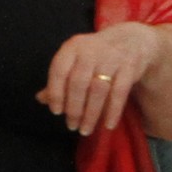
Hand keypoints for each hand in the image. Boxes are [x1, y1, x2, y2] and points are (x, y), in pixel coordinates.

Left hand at [41, 22, 162, 136]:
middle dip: (74, 109)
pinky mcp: (128, 67)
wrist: (130, 40)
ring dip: (91, 114)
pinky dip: (113, 111)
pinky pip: (119, 93)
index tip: (56, 112)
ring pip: (98, 90)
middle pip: (78, 83)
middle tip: (72, 126)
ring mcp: (111, 58)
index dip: (55, 93)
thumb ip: (59, 79)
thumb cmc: (95, 55)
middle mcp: (90, 51)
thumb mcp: (75, 60)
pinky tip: (108, 125)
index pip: (59, 71)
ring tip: (85, 130)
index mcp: (72, 47)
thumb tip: (41, 99)